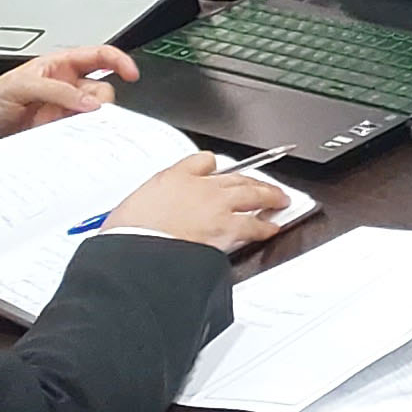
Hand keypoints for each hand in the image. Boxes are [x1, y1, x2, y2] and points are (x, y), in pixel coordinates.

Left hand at [0, 44, 132, 145]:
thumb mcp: (20, 86)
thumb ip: (57, 91)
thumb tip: (91, 102)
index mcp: (58, 65)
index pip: (98, 56)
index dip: (118, 61)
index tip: (132, 73)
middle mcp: (65, 87)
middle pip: (101, 89)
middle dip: (99, 101)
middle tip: (89, 113)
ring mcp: (62, 111)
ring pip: (93, 114)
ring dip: (88, 121)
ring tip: (67, 125)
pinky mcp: (58, 131)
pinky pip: (80, 132)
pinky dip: (80, 136)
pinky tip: (68, 137)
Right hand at [100, 152, 295, 254]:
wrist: (138, 249)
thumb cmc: (131, 231)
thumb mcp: (132, 202)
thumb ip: (152, 194)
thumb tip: (158, 195)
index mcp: (176, 177)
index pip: (203, 162)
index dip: (215, 166)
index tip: (221, 170)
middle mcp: (201, 188)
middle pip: (234, 177)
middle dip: (253, 180)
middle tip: (265, 184)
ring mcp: (216, 207)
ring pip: (250, 195)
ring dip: (269, 196)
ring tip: (279, 200)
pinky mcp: (226, 230)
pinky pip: (253, 225)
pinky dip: (265, 226)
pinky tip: (272, 227)